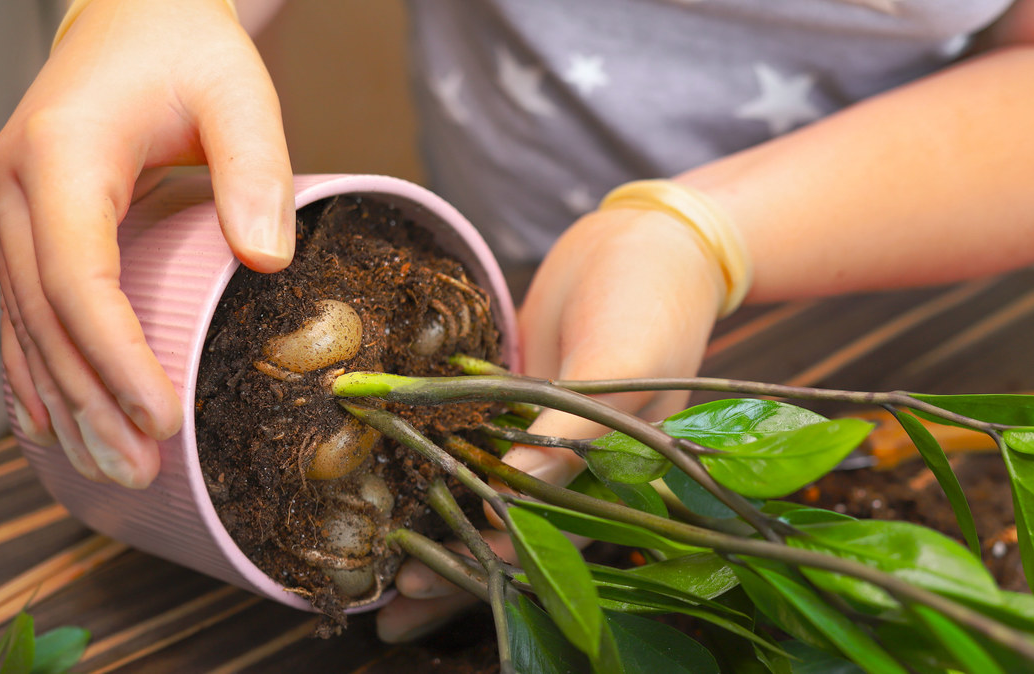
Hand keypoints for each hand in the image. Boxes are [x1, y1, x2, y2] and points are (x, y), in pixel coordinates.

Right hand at [0, 0, 293, 487]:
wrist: (135, 13)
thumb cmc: (189, 50)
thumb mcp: (240, 91)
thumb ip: (257, 169)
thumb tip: (266, 262)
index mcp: (63, 154)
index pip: (79, 276)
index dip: (115, 355)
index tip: (160, 416)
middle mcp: (13, 185)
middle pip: (45, 315)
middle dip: (90, 401)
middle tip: (137, 471)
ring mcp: (7, 208)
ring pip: (23, 324)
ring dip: (62, 403)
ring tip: (107, 470)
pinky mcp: (22, 225)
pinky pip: (20, 311)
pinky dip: (37, 372)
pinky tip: (52, 426)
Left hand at [376, 208, 726, 640]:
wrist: (647, 235)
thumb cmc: (652, 298)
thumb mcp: (618, 362)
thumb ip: (570, 431)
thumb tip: (513, 494)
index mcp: (612, 475)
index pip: (546, 541)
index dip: (486, 566)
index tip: (420, 584)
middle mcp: (574, 465)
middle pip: (509, 533)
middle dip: (451, 569)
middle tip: (386, 603)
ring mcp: (541, 432)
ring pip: (483, 494)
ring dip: (437, 528)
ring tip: (381, 568)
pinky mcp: (516, 398)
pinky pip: (469, 439)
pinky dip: (435, 462)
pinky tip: (394, 480)